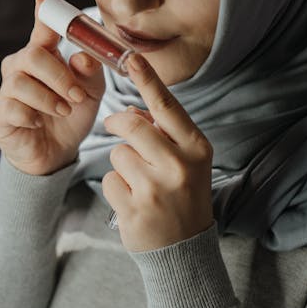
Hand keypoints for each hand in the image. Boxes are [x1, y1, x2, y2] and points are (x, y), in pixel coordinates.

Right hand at [0, 0, 104, 175]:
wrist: (58, 153)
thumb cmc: (72, 114)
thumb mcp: (91, 91)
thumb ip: (90, 71)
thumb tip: (83, 56)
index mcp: (45, 56)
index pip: (43, 30)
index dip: (43, 14)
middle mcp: (21, 67)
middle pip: (33, 55)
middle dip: (59, 75)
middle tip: (77, 96)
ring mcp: (7, 90)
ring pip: (22, 82)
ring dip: (50, 98)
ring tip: (65, 110)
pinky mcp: (0, 115)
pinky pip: (13, 107)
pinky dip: (33, 115)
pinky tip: (40, 122)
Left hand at [102, 54, 213, 251]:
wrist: (184, 250)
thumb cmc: (183, 195)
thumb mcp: (187, 161)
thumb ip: (164, 134)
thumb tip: (131, 111)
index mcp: (196, 147)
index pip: (167, 106)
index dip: (147, 79)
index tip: (131, 57)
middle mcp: (179, 165)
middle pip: (132, 125)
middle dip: (117, 123)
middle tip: (114, 127)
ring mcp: (156, 189)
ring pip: (117, 153)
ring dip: (121, 163)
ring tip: (139, 181)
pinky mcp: (134, 209)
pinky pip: (109, 180)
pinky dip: (116, 187)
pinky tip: (132, 201)